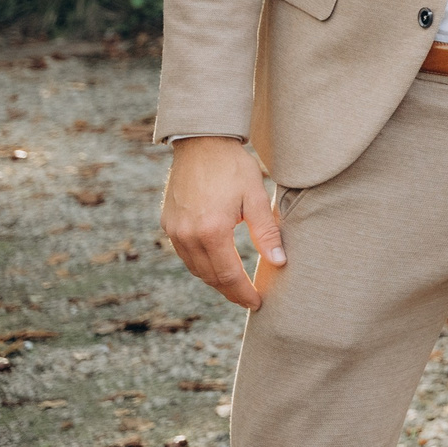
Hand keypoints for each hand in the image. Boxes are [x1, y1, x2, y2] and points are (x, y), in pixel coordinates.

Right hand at [161, 137, 283, 310]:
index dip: (243, 292)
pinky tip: (216, 265)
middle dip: (230, 291)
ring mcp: (174, 231)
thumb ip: (266, 232)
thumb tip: (279, 262)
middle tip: (249, 299)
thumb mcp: (255, 197)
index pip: (229, 275)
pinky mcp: (168, 224)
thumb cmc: (233, 167)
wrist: (201, 144)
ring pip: (195, 269)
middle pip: (210, 277)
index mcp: (212, 231)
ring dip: (215, 281)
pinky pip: (185, 255)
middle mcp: (187, 236)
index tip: (258, 303)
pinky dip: (201, 265)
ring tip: (235, 287)